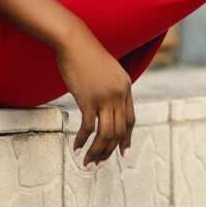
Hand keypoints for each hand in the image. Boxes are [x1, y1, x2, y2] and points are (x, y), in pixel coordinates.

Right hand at [53, 25, 134, 168]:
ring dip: (97, 152)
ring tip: (88, 164)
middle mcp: (120, 93)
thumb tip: (106, 108)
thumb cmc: (86, 55)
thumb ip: (111, 89)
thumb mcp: (107, 72)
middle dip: (110, 151)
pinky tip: (76, 149)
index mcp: (126, 87)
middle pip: (119, 130)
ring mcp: (105, 97)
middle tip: (100, 165)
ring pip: (106, 133)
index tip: (123, 154)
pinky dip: (83, 141)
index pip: (131, 120)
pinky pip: (88, 127)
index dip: (127, 139)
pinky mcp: (88, 98)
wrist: (74, 41)